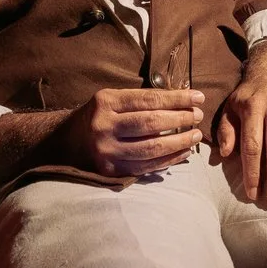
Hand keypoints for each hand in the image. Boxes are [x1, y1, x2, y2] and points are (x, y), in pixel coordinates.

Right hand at [60, 87, 208, 179]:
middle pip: (151, 123)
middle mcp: (104, 126)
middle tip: (198, 116)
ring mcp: (107, 151)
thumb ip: (142, 100)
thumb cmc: (100, 116)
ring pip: (151, 148)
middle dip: (180, 119)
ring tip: (195, 135)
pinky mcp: (111, 170)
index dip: (177, 98)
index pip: (149, 99)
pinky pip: (147, 166)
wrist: (68, 141)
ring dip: (179, 142)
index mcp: (106, 102)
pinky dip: (169, 160)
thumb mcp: (114, 99)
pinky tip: (184, 152)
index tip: (198, 97)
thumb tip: (183, 100)